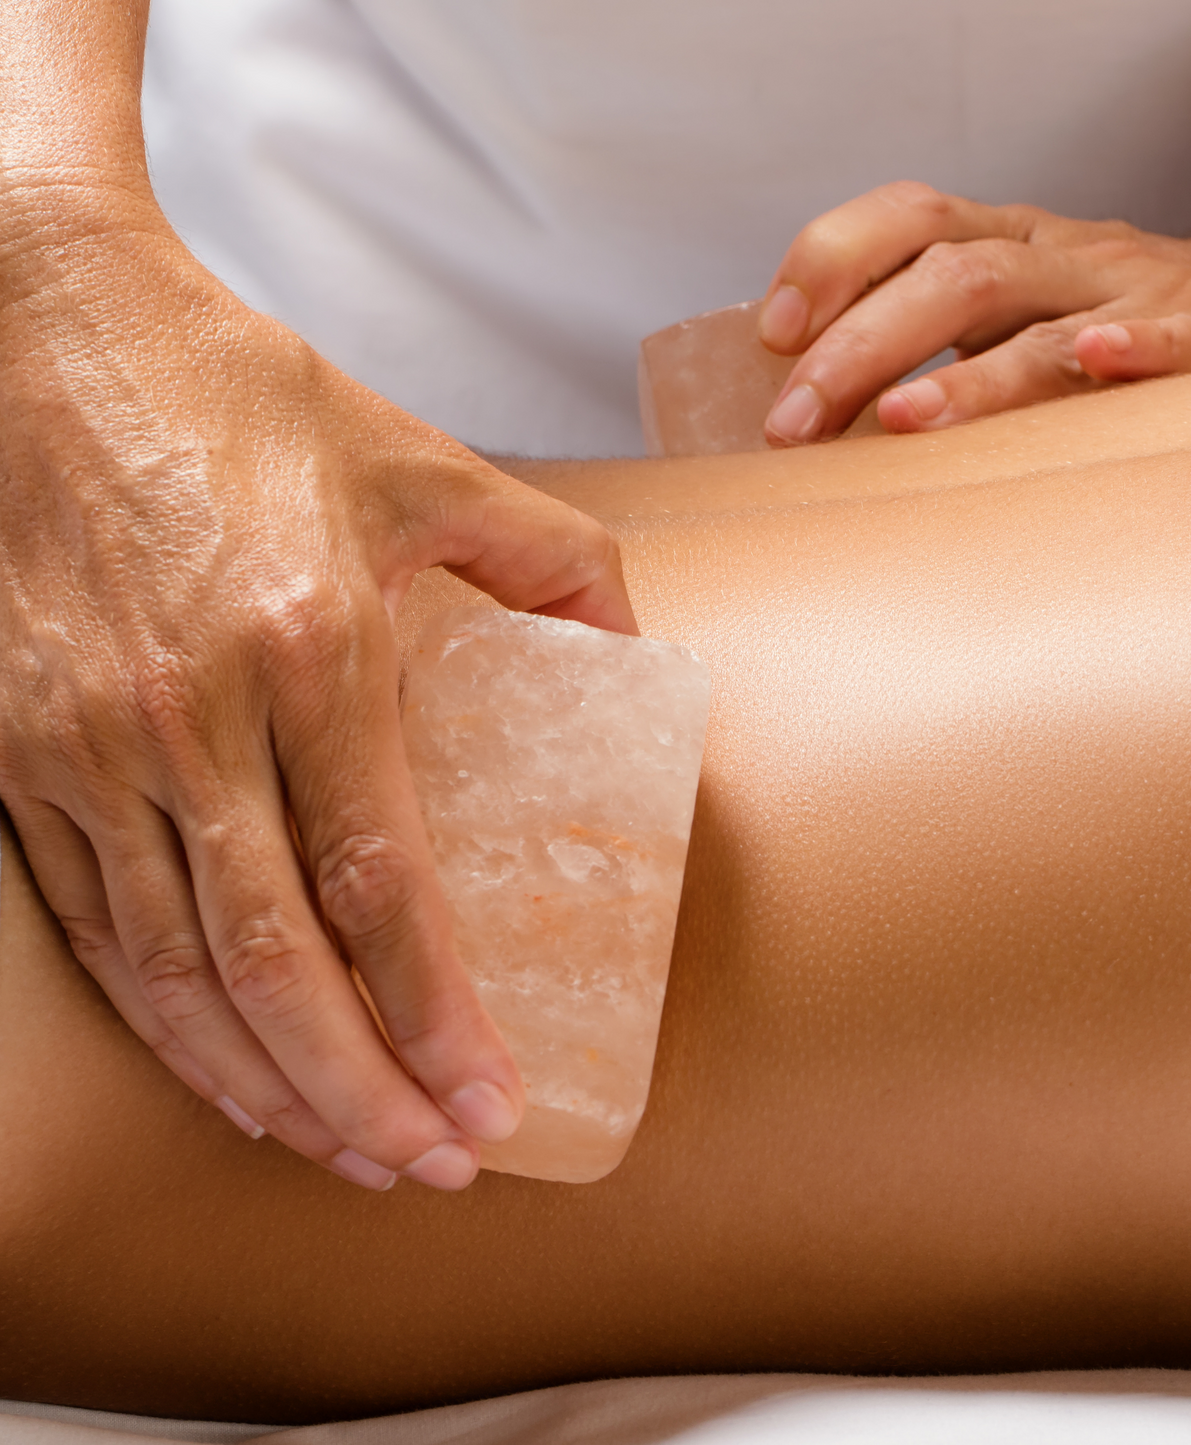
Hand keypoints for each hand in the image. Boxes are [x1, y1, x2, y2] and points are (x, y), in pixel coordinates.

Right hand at [0, 189, 635, 1190]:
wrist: (41, 328)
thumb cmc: (238, 396)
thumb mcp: (424, 462)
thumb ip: (554, 558)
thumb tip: (631, 651)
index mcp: (311, 646)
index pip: (379, 884)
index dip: (435, 1014)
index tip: (488, 1098)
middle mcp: (190, 716)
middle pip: (274, 963)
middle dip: (358, 1091)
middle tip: (429, 1164)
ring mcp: (86, 744)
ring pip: (176, 971)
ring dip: (264, 1082)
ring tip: (345, 1148)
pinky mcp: (17, 752)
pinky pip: (96, 927)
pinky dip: (164, 1022)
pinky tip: (227, 1071)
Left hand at [757, 181, 1190, 442]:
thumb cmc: (1122, 322)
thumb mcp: (1023, 309)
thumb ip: (934, 344)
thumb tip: (811, 413)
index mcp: (1011, 243)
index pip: (910, 218)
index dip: (834, 258)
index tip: (773, 331)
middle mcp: (1065, 257)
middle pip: (954, 274)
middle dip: (862, 346)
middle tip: (795, 423)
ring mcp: (1140, 295)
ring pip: (1042, 321)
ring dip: (965, 376)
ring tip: (899, 419)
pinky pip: (1179, 339)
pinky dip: (1138, 350)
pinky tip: (1100, 362)